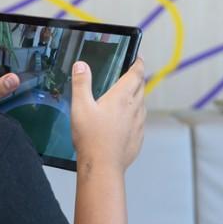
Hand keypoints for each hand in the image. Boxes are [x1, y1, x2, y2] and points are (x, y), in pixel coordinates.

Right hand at [71, 58, 145, 173]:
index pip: (135, 75)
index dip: (138, 64)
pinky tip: (125, 121)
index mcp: (121, 98)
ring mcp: (138, 124)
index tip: (139, 58)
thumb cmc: (91, 136)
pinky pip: (140, 122)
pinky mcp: (138, 138)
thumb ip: (81, 84)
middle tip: (132, 74)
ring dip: (137, 97)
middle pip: (141, 88)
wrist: (103, 165)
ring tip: (127, 96)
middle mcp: (134, 109)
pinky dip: (135, 115)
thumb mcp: (80, 106)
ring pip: (141, 105)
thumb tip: (81, 65)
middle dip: (137, 79)